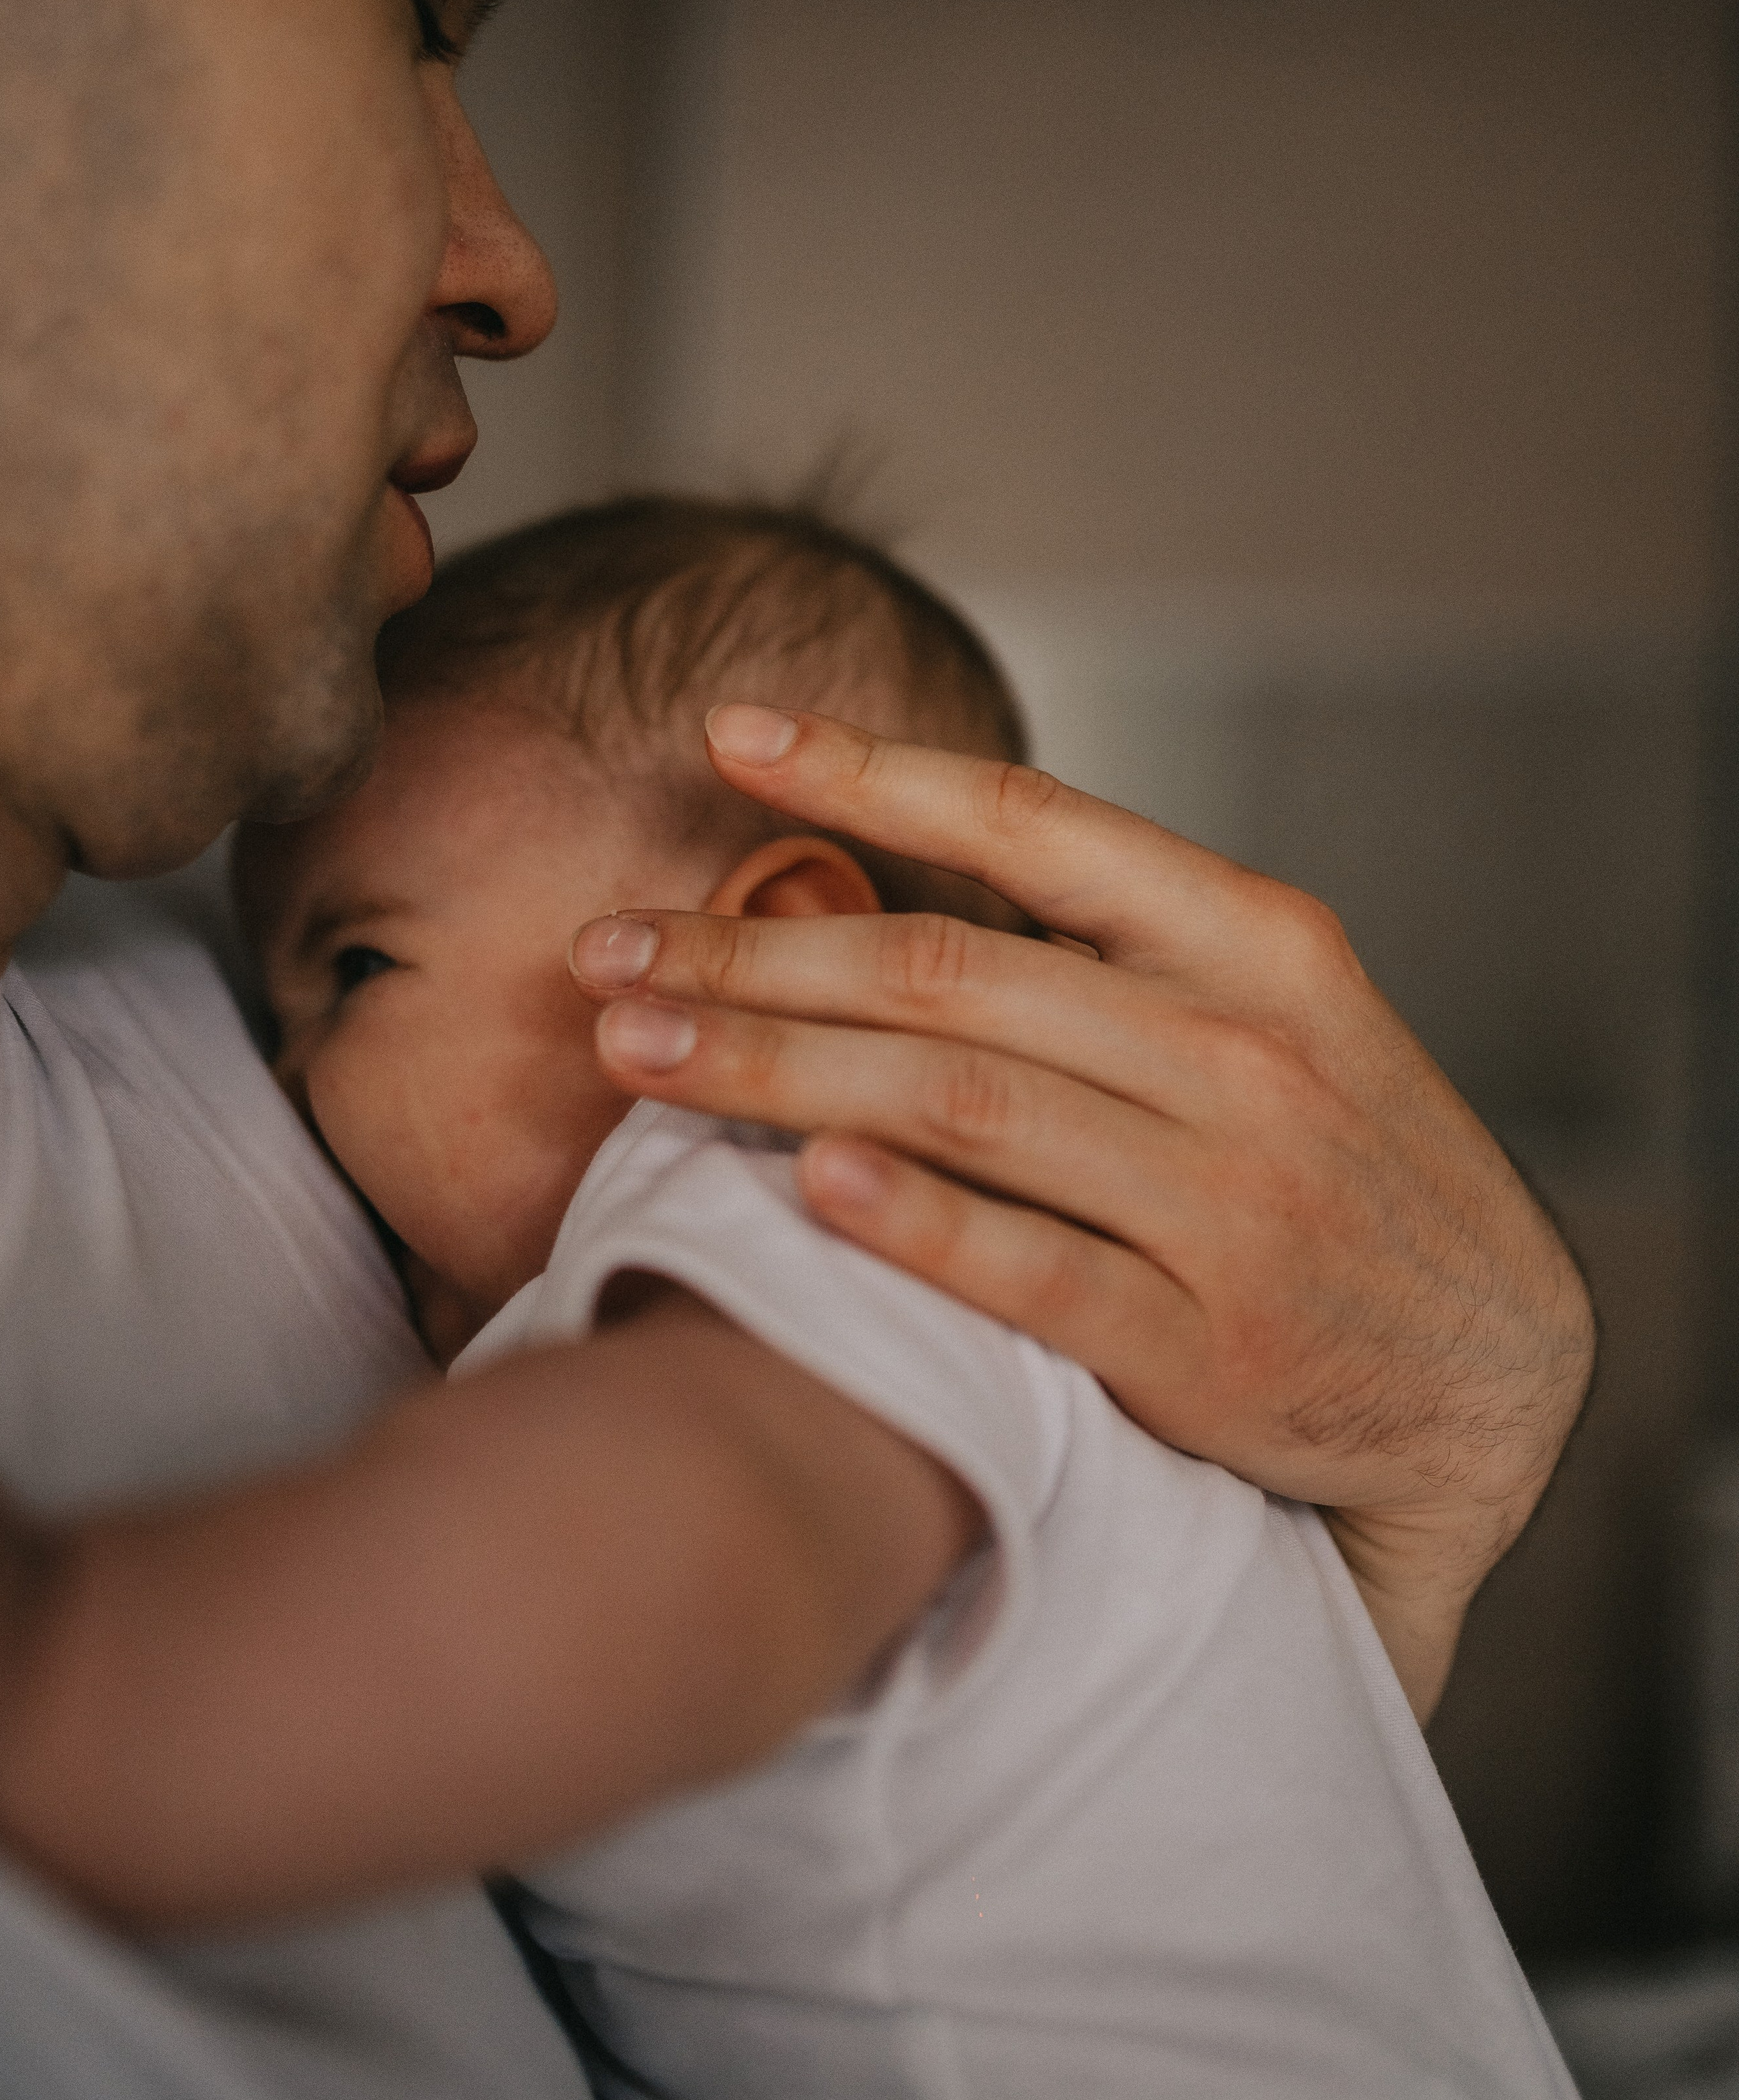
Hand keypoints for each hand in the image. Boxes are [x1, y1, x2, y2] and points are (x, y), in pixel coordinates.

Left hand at [570, 706, 1596, 1720]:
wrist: (1494, 1369)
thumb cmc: (1342, 1160)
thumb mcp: (1275, 1008)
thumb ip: (1113, 948)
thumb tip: (894, 882)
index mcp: (1255, 942)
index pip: (1036, 821)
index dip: (869, 769)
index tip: (725, 731)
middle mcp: (1241, 1055)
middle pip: (951, 975)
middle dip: (753, 955)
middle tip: (605, 950)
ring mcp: (1227, 1203)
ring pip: (960, 1108)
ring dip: (774, 1074)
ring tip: (631, 1052)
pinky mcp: (1207, 1350)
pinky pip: (1028, 1272)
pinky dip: (908, 1223)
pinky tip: (796, 1186)